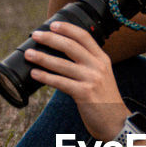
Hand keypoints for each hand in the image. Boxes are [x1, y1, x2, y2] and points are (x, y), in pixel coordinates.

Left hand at [24, 21, 129, 140]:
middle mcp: (98, 66)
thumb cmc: (104, 100)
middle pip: (71, 46)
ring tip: (29, 54)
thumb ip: (88, 64)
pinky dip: (45, 77)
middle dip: (51, 38)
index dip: (67, 28)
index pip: (84, 36)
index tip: (52, 24)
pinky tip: (35, 74)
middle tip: (36, 35)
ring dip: (42, 58)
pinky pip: (60, 82)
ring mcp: (91, 79)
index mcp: (102, 59)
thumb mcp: (101, 76)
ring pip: (62, 64)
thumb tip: (61, 56)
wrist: (116, 122)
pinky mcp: (84, 93)